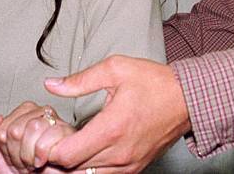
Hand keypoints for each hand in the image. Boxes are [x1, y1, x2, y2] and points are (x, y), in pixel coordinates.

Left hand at [0, 104, 74, 173]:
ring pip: (33, 129)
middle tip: (25, 160)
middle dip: (16, 154)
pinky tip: (47, 159)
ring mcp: (56, 121)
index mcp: (23, 112)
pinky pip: (48, 140)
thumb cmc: (25, 170)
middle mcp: (41, 112)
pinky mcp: (69, 132)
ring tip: (36, 160)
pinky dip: (44, 156)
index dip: (4, 148)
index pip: (1, 127)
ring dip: (30, 156)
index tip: (13, 154)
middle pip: (15, 129)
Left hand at [43, 55, 190, 172]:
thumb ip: (81, 80)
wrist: (186, 98)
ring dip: (72, 165)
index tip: (48, 132)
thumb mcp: (116, 69)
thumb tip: (51, 85)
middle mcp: (119, 153)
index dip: (49, 147)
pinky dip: (89, 168)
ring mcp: (128, 165)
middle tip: (53, 137)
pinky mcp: (134, 169)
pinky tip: (86, 151)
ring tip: (69, 144)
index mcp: (112, 128)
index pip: (67, 155)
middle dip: (56, 157)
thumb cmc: (153, 82)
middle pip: (72, 170)